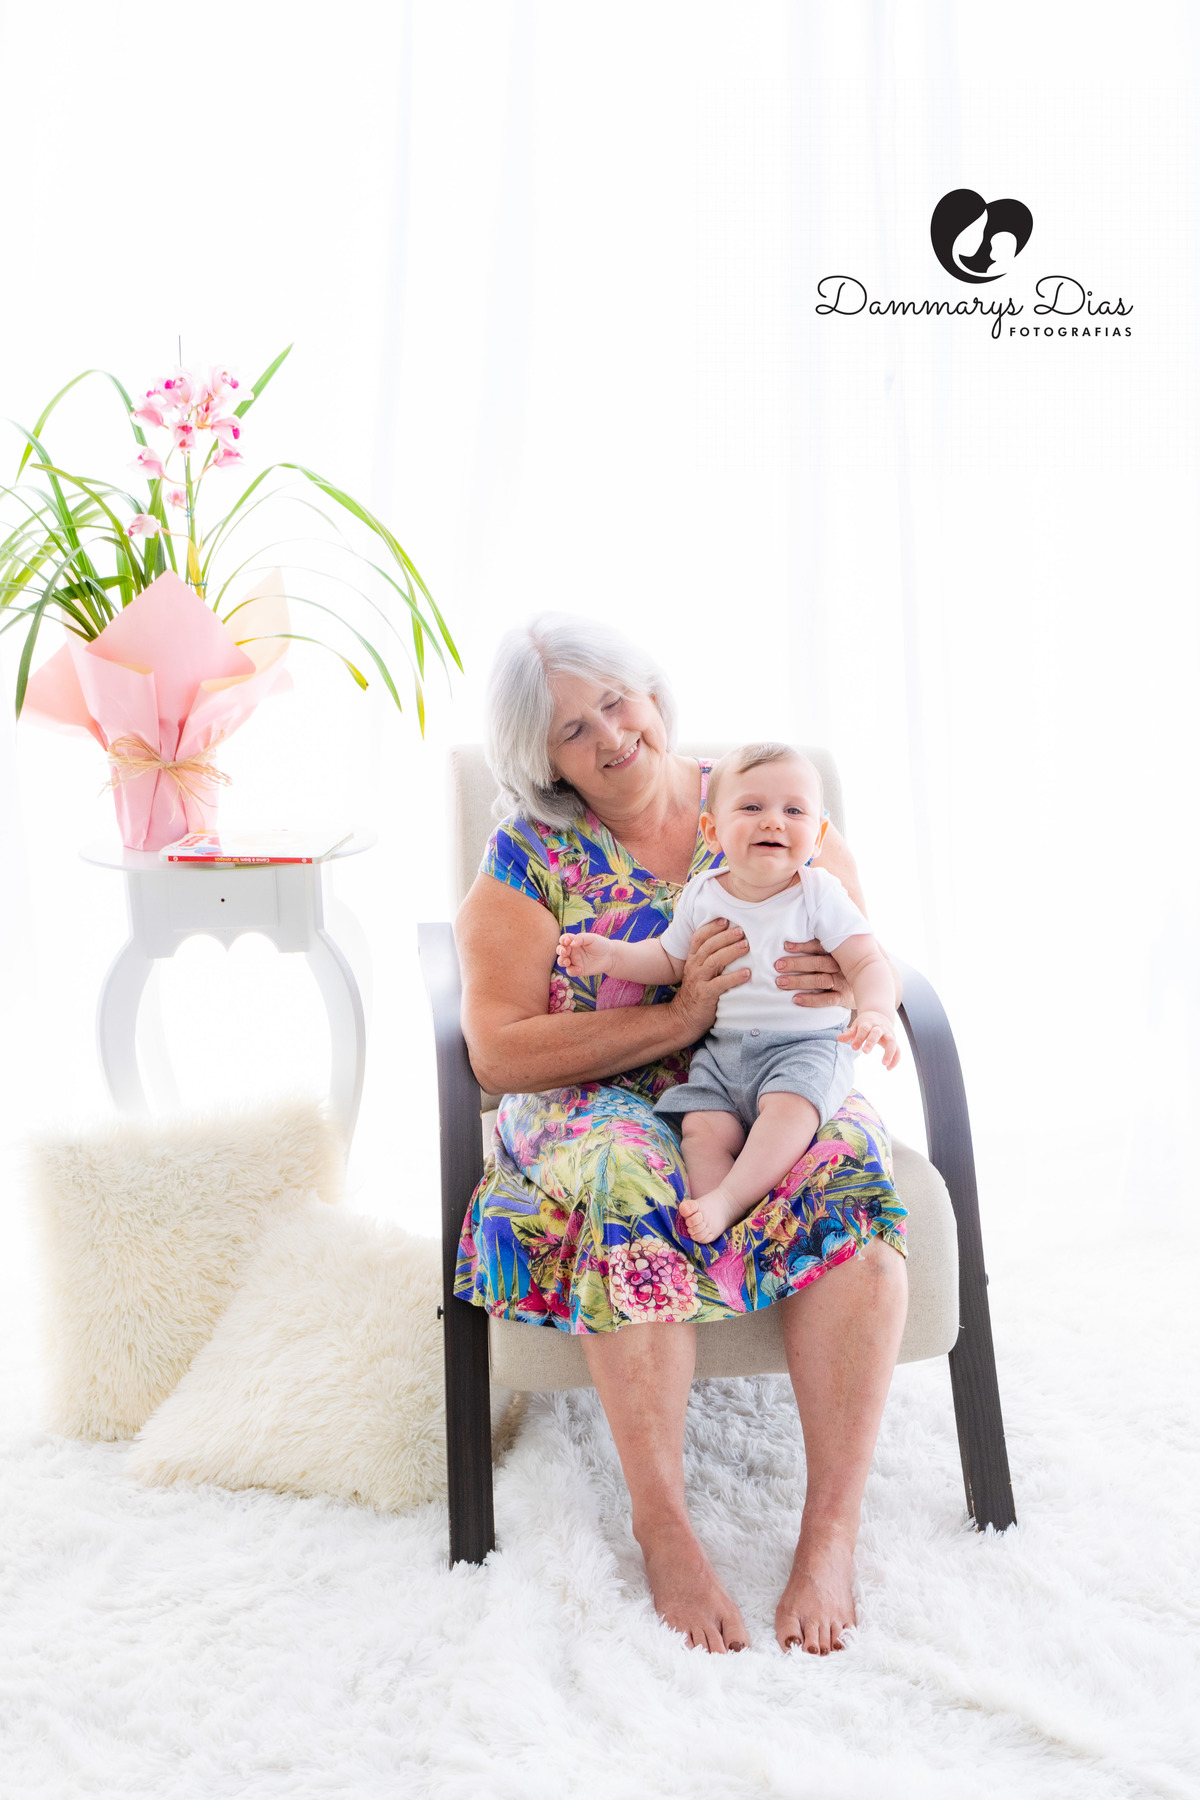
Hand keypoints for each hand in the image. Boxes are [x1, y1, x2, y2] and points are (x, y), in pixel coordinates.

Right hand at [556, 930, 614, 976]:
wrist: (610, 957)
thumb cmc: (601, 945)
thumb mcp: (592, 938)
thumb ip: (580, 938)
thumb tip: (571, 944)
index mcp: (574, 941)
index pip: (564, 939)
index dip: (563, 940)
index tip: (566, 941)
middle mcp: (572, 951)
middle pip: (560, 950)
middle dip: (560, 950)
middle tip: (564, 952)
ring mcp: (574, 961)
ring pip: (562, 962)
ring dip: (561, 961)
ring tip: (567, 961)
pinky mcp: (578, 970)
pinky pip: (570, 971)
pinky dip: (572, 970)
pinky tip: (579, 969)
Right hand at [670, 917, 750, 1039]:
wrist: (684, 1018)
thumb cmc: (699, 992)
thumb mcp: (701, 972)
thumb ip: (711, 958)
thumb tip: (734, 943)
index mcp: (693, 959)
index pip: (698, 938)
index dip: (711, 927)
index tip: (726, 920)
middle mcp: (694, 967)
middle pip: (708, 946)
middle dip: (725, 936)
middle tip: (741, 930)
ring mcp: (698, 980)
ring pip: (713, 961)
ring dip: (731, 952)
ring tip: (746, 946)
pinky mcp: (705, 995)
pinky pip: (720, 984)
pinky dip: (734, 978)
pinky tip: (747, 973)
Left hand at [775, 938, 852, 1009]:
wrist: (873, 985)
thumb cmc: (848, 966)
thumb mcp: (842, 952)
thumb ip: (826, 945)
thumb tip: (795, 939)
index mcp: (839, 952)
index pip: (820, 946)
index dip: (803, 946)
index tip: (786, 946)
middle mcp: (842, 966)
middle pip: (817, 963)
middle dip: (796, 964)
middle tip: (778, 965)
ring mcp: (844, 982)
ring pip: (820, 980)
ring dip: (799, 981)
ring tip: (781, 982)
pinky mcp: (844, 998)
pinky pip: (827, 999)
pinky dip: (811, 1000)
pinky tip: (796, 999)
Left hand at [838, 1009, 900, 1068]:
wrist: (879, 1014)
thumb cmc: (865, 1023)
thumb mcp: (856, 1026)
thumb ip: (849, 1033)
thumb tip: (839, 1038)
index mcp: (868, 1023)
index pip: (864, 1029)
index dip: (859, 1038)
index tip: (854, 1048)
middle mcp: (880, 1027)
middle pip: (877, 1033)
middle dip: (871, 1042)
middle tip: (865, 1052)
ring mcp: (888, 1033)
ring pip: (892, 1041)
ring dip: (889, 1052)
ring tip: (884, 1064)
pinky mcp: (894, 1040)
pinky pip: (898, 1049)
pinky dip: (896, 1059)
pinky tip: (889, 1068)